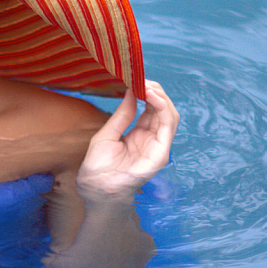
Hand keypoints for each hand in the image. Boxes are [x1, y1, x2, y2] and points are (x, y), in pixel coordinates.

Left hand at [76, 80, 178, 194]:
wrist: (96, 188)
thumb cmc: (98, 166)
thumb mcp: (107, 133)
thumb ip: (122, 114)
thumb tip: (131, 91)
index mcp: (139, 134)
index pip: (151, 109)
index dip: (147, 93)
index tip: (138, 79)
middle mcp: (151, 139)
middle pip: (163, 110)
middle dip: (156, 92)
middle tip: (143, 79)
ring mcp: (158, 146)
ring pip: (170, 115)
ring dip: (161, 97)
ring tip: (148, 85)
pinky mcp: (160, 153)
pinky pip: (168, 127)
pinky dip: (163, 109)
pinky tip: (152, 97)